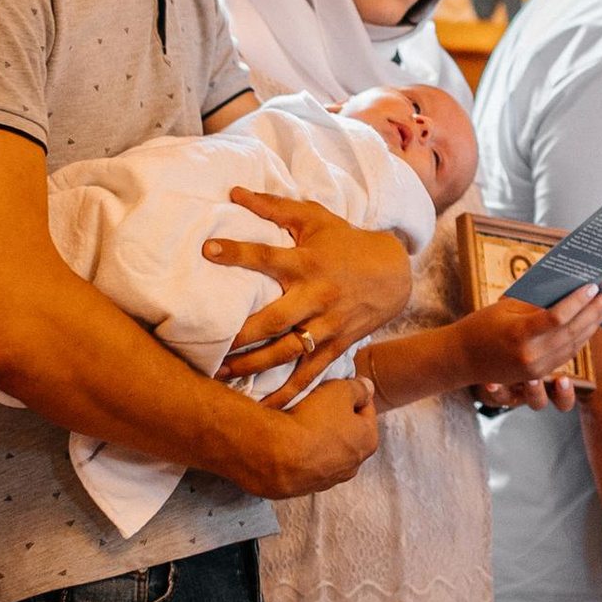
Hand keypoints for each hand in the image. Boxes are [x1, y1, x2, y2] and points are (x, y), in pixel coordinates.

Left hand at [209, 198, 410, 397]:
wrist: (394, 275)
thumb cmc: (346, 243)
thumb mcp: (315, 218)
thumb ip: (275, 206)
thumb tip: (235, 192)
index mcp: (308, 263)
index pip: (268, 256)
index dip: (238, 252)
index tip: (207, 250)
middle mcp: (317, 297)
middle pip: (273, 320)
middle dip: (241, 335)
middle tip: (207, 343)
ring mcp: (327, 326)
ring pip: (287, 352)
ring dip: (253, 366)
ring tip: (220, 374)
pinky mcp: (336, 347)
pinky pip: (309, 375)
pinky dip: (287, 393)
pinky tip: (262, 409)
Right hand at [236, 371, 380, 497]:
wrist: (275, 455)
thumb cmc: (313, 419)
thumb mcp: (340, 391)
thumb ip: (359, 388)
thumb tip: (367, 387)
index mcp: (369, 441)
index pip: (366, 408)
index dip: (353, 393)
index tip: (339, 384)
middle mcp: (354, 465)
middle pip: (348, 433)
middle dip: (338, 418)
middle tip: (320, 403)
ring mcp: (329, 480)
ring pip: (329, 451)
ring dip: (321, 438)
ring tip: (303, 423)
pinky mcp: (304, 488)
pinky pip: (308, 464)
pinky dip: (303, 453)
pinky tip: (291, 442)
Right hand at [455, 286, 601, 406]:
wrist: (461, 359)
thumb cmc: (480, 326)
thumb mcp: (505, 307)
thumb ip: (536, 303)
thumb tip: (567, 291)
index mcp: (520, 335)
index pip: (559, 317)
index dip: (579, 301)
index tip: (593, 286)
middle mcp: (530, 355)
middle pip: (572, 332)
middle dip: (594, 312)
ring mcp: (535, 368)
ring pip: (573, 346)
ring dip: (593, 325)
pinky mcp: (537, 373)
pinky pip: (566, 355)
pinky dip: (581, 338)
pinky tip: (590, 325)